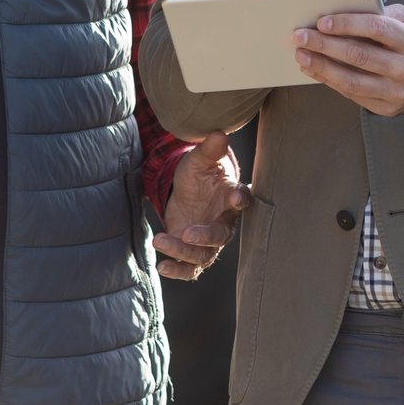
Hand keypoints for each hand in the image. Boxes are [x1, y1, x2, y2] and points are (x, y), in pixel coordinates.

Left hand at [153, 132, 250, 280]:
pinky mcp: (192, 250)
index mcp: (231, 197)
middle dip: (205, 237)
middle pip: (220, 237)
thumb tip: (219, 133)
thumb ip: (209, 150)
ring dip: (182, 252)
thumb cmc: (200, 173)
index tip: (235, 197)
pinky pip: (190, 268)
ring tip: (160, 240)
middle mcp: (223, 223)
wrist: (188, 190)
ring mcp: (208, 240)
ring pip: (203, 255)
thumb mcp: (200, 160)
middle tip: (186, 232)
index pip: (243, 199)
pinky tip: (162, 267)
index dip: (240, 198)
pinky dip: (178, 271)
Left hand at [294, 4, 403, 118]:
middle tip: (301, 36)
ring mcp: (397, 92)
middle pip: (359, 55)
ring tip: (302, 55)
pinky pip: (353, 95)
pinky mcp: (387, 108)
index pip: (377, 29)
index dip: (347, 24)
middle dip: (325, 45)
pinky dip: (330, 82)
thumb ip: (386, 13)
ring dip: (322, 67)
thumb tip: (349, 10)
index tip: (323, 21)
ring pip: (352, 81)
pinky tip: (315, 70)